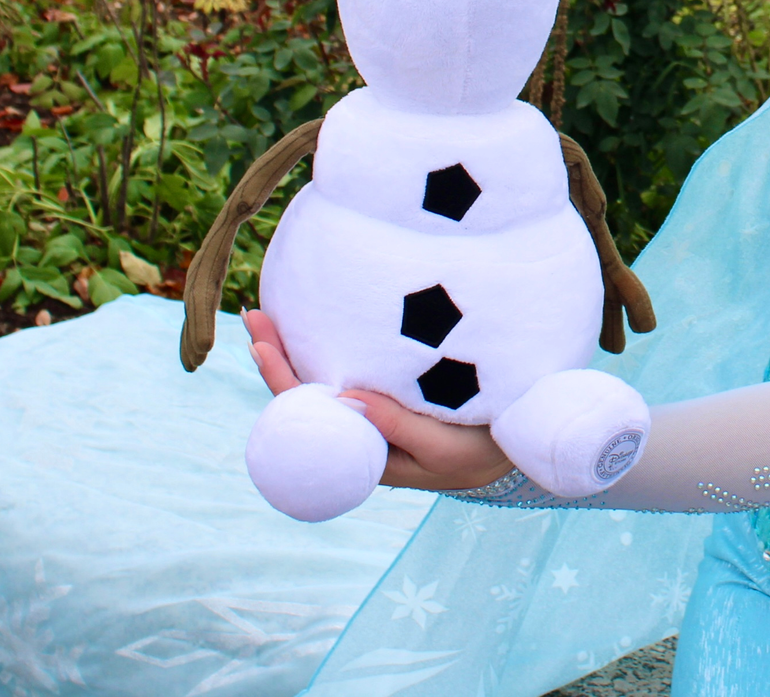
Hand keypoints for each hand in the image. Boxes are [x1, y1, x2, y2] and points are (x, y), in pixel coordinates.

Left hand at [244, 309, 515, 492]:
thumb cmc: (479, 453)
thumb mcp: (444, 450)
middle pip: (304, 395)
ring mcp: (371, 412)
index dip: (281, 380)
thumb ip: (398, 426)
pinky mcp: (388, 393)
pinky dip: (328, 346)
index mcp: (362, 455)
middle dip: (277, 355)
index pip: (308, 418)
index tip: (260, 345)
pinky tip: (317, 323)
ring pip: (322, 380)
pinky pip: (348, 369)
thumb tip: (343, 398)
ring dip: (297, 347)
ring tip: (271, 314)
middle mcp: (359, 432)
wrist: (515, 449)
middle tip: (254, 315)